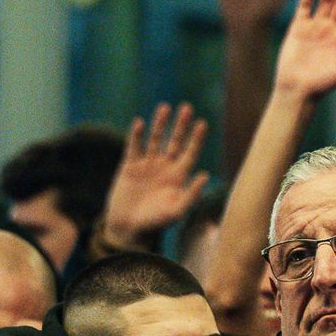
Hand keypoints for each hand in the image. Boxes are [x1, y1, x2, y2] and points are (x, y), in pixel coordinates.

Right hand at [101, 102, 209, 248]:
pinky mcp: (130, 166)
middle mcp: (164, 166)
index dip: (196, 138)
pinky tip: (139, 122)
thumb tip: (205, 175)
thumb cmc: (156, 222)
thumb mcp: (177, 210)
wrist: (129, 227)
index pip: (190, 152)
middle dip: (180, 125)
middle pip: (175, 140)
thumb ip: (191, 194)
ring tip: (165, 107)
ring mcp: (147, 164)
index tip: (202, 123)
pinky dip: (136, 135)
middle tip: (187, 107)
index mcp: (178, 176)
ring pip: (155, 139)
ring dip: (160, 124)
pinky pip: (134, 146)